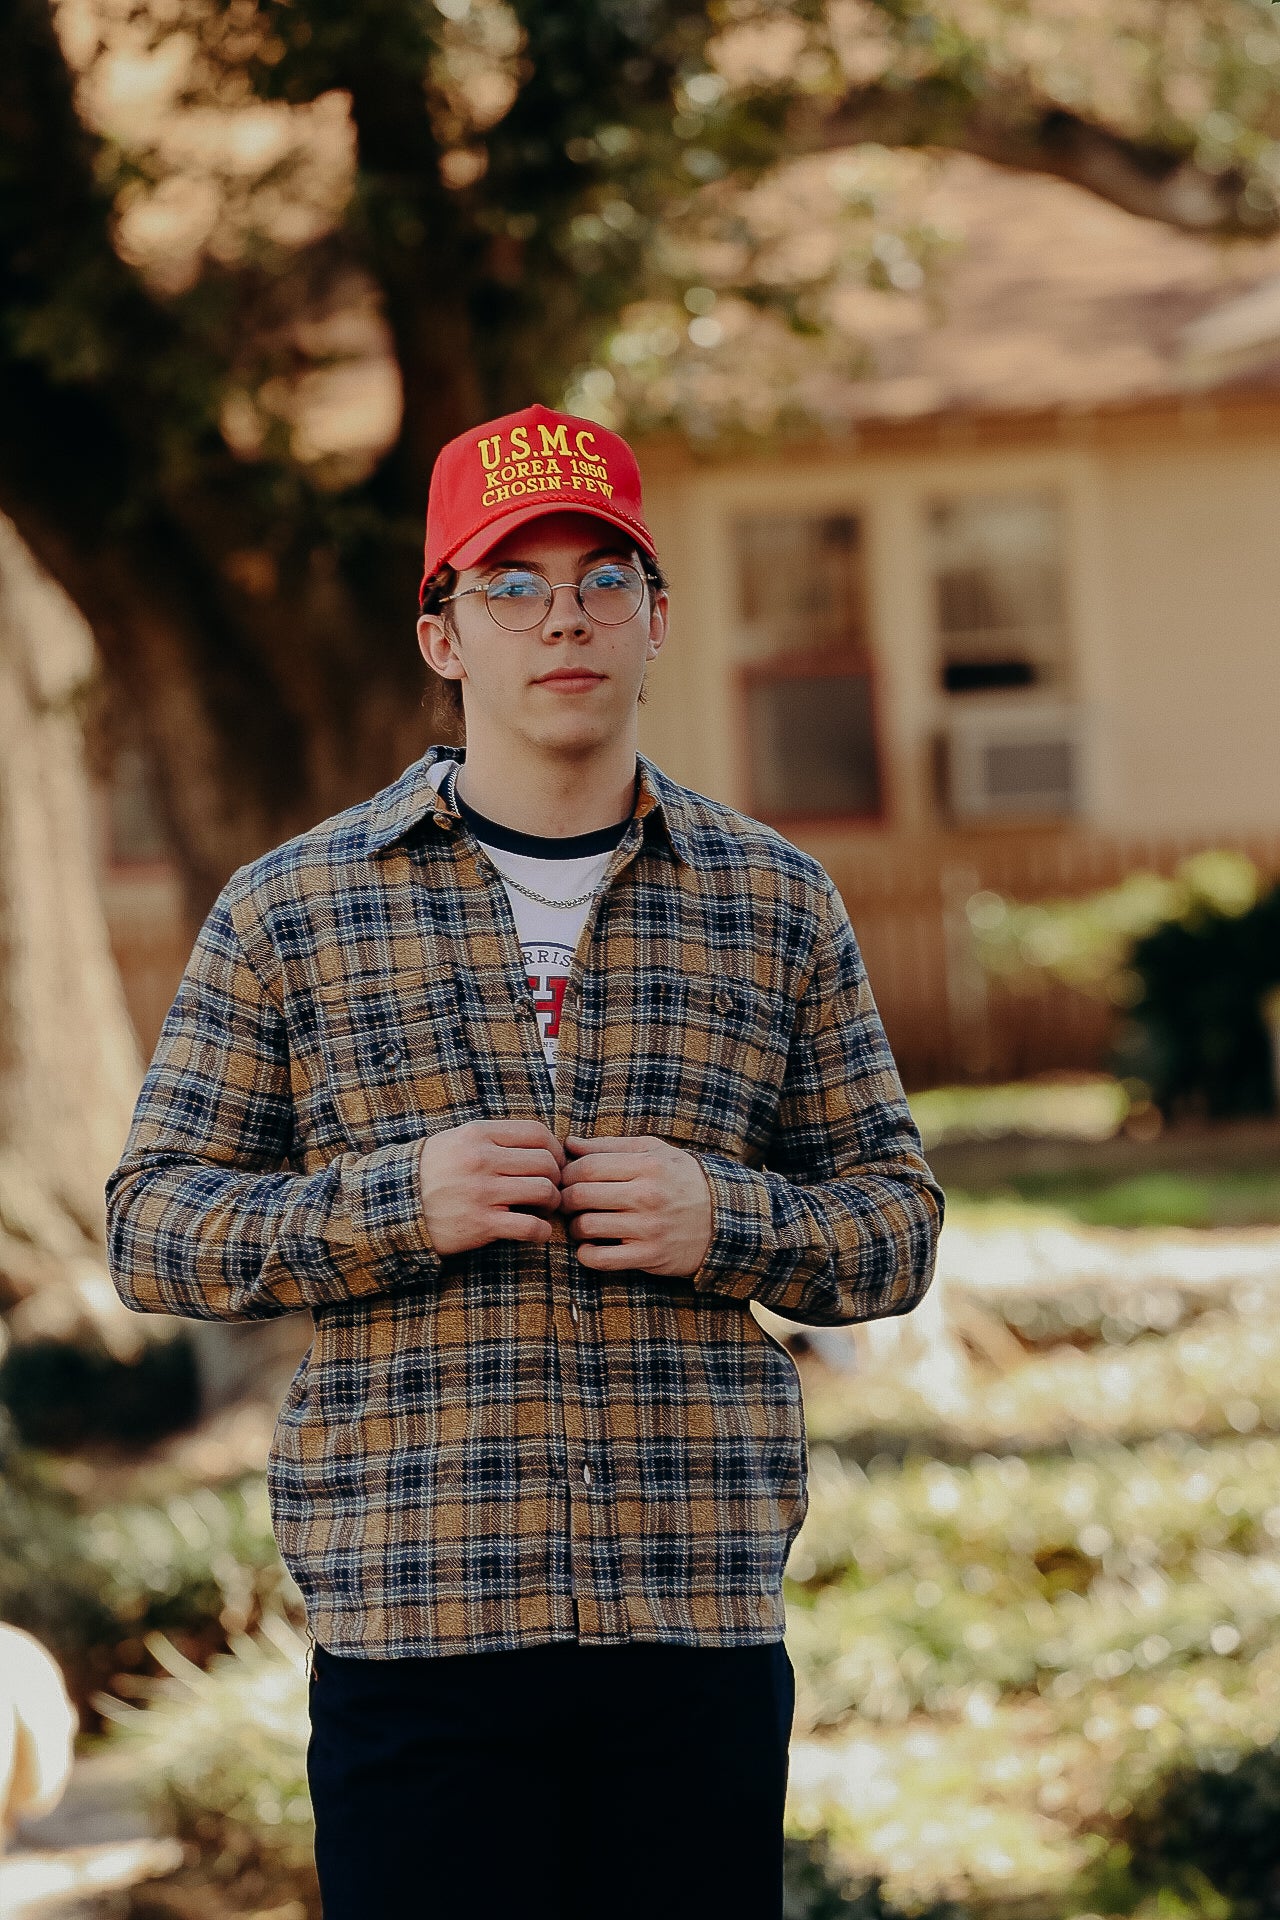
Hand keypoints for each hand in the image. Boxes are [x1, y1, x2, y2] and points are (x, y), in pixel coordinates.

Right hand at [418, 1120, 564, 1253]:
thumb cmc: (432, 1172)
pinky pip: (530, 1227)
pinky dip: (542, 1231)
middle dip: (557, 1178)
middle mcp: (482, 1160)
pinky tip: (537, 1231)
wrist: (395, 1206)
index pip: (537, 1133)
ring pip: (544, 1192)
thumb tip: (538, 1142)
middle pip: (546, 1163)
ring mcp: (482, 1192)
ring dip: (552, 1203)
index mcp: (478, 1135)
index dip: (555, 1149)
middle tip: (552, 1189)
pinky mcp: (481, 1224)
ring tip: (544, 1209)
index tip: (555, 1162)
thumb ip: (493, 1137)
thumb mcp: (457, 1140)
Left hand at [559, 1135, 712, 1276]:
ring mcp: (648, 1228)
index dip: (567, 1173)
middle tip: (567, 1201)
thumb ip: (611, 1146)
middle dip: (565, 1199)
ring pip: (586, 1227)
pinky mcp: (650, 1256)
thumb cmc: (683, 1180)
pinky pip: (601, 1259)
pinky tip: (590, 1246)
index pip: (587, 1166)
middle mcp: (647, 1195)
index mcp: (648, 1165)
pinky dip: (586, 1254)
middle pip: (580, 1195)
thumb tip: (569, 1143)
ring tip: (582, 1223)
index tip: (566, 1179)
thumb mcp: (655, 1152)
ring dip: (575, 1227)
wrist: (726, 1218)